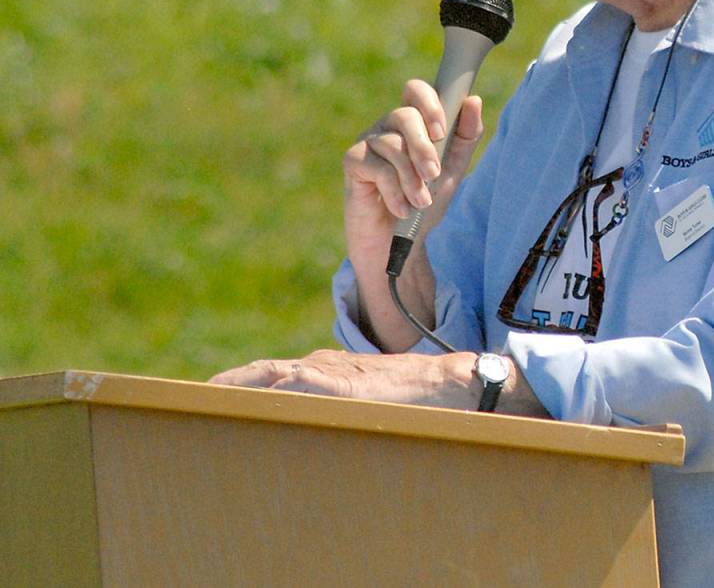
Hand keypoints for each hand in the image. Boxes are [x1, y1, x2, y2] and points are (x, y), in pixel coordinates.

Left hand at [209, 348, 476, 408]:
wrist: (445, 382)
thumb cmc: (411, 395)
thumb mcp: (364, 401)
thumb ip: (336, 405)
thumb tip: (308, 424)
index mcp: (323, 369)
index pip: (270, 373)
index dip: (239, 385)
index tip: (210, 399)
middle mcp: (321, 365)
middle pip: (262, 371)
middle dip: (227, 385)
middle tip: (193, 402)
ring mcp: (333, 372)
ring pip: (274, 375)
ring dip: (241, 387)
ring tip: (209, 401)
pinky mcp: (346, 386)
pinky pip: (303, 385)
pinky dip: (277, 391)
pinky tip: (259, 400)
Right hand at [341, 80, 483, 348]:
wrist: (398, 245)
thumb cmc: (424, 202)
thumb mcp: (451, 170)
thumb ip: (464, 137)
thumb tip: (473, 100)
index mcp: (412, 123)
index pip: (415, 90)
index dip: (429, 103)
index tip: (441, 130)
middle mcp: (387, 126)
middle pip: (404, 115)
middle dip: (424, 147)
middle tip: (433, 175)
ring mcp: (367, 142)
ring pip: (392, 145)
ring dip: (412, 179)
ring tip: (421, 202)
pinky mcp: (353, 162)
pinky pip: (378, 168)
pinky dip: (396, 192)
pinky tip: (401, 208)